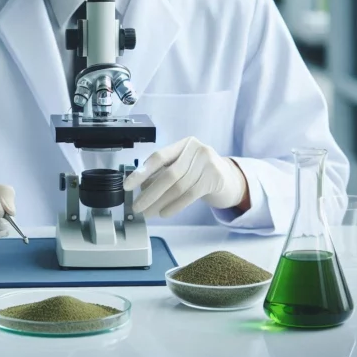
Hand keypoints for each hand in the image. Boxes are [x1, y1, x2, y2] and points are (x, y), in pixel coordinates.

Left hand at [123, 137, 248, 217]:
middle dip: (149, 193)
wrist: (229, 178)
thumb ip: (163, 173)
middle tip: (137, 207)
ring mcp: (208, 163)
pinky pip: (189, 195)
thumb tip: (140, 189)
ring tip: (148, 213)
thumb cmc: (199, 171)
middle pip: (168, 175)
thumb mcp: (182, 166)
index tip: (127, 185)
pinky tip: (164, 213)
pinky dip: (174, 206)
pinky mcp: (215, 178)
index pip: (158, 157)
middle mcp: (196, 149)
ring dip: (160, 203)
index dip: (141, 172)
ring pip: (178, 187)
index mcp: (183, 143)